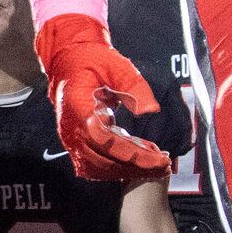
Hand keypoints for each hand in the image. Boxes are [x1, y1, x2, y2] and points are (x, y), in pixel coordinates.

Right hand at [36, 15, 169, 181]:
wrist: (68, 63)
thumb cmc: (91, 62)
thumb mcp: (116, 66)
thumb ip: (134, 86)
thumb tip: (150, 110)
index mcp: (78, 108)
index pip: (103, 139)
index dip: (130, 152)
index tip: (155, 155)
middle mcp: (71, 129)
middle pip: (102, 160)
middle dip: (136, 166)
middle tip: (164, 165)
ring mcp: (71, 139)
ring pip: (99, 169)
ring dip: (128, 170)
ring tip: (155, 164)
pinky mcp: (77, 145)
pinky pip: (95, 167)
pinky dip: (118, 169)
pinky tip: (138, 162)